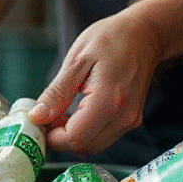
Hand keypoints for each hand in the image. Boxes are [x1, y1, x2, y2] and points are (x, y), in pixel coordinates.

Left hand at [28, 10, 161, 154]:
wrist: (144, 34)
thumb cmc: (111, 39)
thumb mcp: (77, 60)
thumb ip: (57, 93)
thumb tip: (38, 116)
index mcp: (109, 100)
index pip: (75, 138)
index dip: (52, 136)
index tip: (39, 122)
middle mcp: (123, 117)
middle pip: (84, 147)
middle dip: (60, 138)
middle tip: (46, 117)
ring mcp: (129, 120)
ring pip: (93, 146)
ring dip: (71, 136)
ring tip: (60, 113)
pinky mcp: (130, 120)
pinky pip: (102, 137)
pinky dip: (84, 132)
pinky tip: (74, 113)